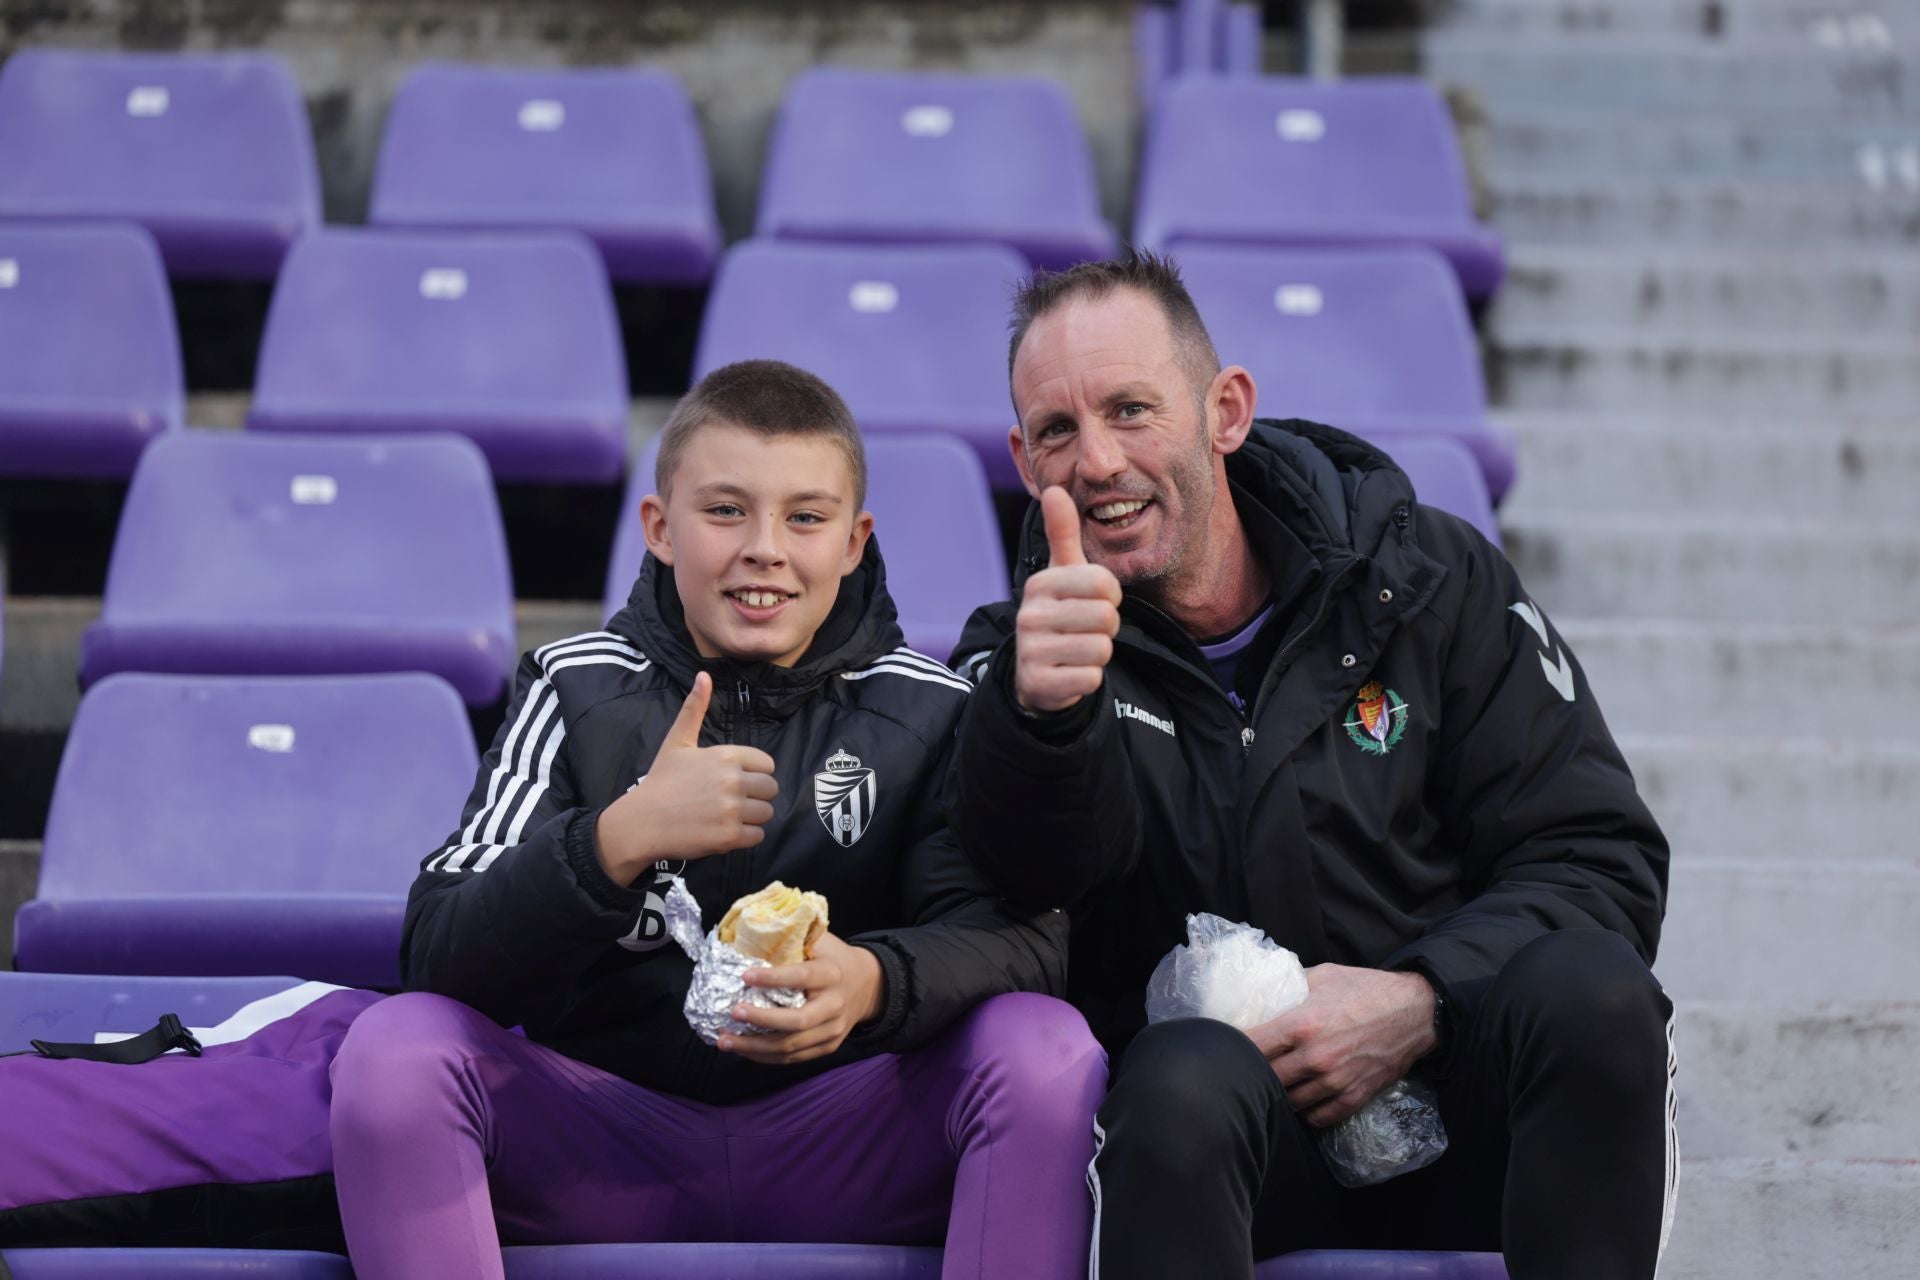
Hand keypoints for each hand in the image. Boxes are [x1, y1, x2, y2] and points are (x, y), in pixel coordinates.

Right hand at [594, 672, 778, 883]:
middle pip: (771, 789)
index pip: (767, 764)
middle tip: (731, 802)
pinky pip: (757, 836)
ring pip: (767, 813)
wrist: (641, 822)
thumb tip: (704, 674)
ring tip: (728, 817)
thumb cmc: (661, 781)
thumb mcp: (677, 741)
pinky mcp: (729, 836)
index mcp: (725, 755)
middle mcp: (732, 780)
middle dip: (756, 796)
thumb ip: (694, 709)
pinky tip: (724, 832)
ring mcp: (732, 809)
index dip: (754, 774)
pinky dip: (745, 837)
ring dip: (752, 818)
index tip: (733, 781)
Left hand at [717, 932, 885, 1064]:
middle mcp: (834, 1005)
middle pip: (797, 1021)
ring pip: (791, 1046)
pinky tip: (743, 1049)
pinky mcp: (827, 1046)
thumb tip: (747, 937)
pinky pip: (793, 1058)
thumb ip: (791, 940)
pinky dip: (765, 1057)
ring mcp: (832, 1030)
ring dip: (754, 1047)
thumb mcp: (820, 943)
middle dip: (761, 1020)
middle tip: (733, 1014)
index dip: (773, 978)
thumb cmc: (833, 959)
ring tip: (725, 1041)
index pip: (801, 977)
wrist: (867, 985)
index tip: (744, 975)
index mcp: (831, 975)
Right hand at [1013, 486, 1122, 712]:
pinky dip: (1089, 679)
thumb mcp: (1062, 574)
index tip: (1095, 602)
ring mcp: (1032, 650)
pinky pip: (1091, 678)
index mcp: (1041, 584)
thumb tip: (1054, 489)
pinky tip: (1071, 672)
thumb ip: (1062, 533)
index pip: (1103, 583)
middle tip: (1086, 631)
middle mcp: (1030, 614)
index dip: (1111, 596)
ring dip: (1099, 654)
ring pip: (1101, 649)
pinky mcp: (1039, 683)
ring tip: (1078, 650)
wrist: (1035, 674)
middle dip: (1106, 628)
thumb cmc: (1059, 614)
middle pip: (1106, 617)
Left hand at [1247, 966, 1437, 1127]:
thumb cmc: (1367, 989)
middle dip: (1253, 1074)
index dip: (1233, 1048)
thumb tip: (1262, 990)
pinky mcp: (1353, 1097)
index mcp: (1303, 1025)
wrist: (1415, 1012)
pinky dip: (1305, 1111)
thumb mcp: (1323, 976)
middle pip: (1266, 1079)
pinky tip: (1301, 1098)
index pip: (1252, 1046)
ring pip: (1289, 1102)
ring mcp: (1335, 1081)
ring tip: (1272, 1084)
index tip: (1224, 1047)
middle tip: (1246, 1070)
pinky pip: (1317, 1117)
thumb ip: (1290, 986)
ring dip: (1278, 1094)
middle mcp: (1316, 1057)